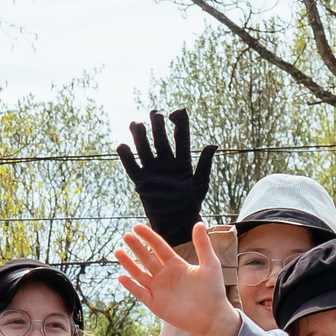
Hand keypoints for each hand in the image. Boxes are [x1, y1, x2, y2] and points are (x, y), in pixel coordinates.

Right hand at [116, 223, 238, 335]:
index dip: (148, 237)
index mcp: (176, 265)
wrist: (212, 317)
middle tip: (126, 236)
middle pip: (147, 258)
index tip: (137, 227)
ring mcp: (159, 290)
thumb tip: (198, 223)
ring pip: (140, 274)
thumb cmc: (213, 291)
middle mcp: (165, 276)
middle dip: (136, 248)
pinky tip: (122, 277)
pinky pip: (140, 293)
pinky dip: (131, 286)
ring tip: (118, 251)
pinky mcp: (156, 305)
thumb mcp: (210, 264)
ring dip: (129, 264)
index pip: (159, 247)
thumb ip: (203, 245)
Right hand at [117, 108, 216, 245]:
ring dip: (140, 136)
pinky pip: (131, 167)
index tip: (176, 112)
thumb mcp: (200, 183)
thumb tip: (213, 144)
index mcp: (182, 161)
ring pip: (144, 149)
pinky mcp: (142, 182)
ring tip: (136, 124)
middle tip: (155, 114)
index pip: (181, 137)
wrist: (177, 222)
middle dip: (157, 126)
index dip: (179, 123)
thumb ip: (205, 164)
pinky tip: (122, 146)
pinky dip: (126, 157)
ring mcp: (153, 171)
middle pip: (160, 139)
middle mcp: (166, 163)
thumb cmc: (191, 204)